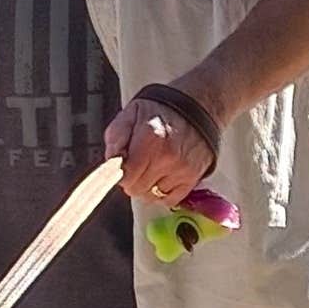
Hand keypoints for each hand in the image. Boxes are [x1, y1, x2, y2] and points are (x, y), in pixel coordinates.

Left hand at [106, 87, 212, 206]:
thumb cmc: (163, 111)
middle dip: (132, 180)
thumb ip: (116, 136)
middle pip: (137, 189)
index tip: (122, 167)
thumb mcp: (132, 113)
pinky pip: (169, 199)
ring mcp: (181, 170)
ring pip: (151, 196)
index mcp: (150, 139)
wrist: (197, 108)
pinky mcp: (192, 178)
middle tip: (136, 166)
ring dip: (147, 186)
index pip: (126, 176)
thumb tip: (111, 160)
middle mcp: (167, 157)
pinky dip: (162, 193)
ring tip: (151, 168)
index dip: (120, 173)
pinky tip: (161, 178)